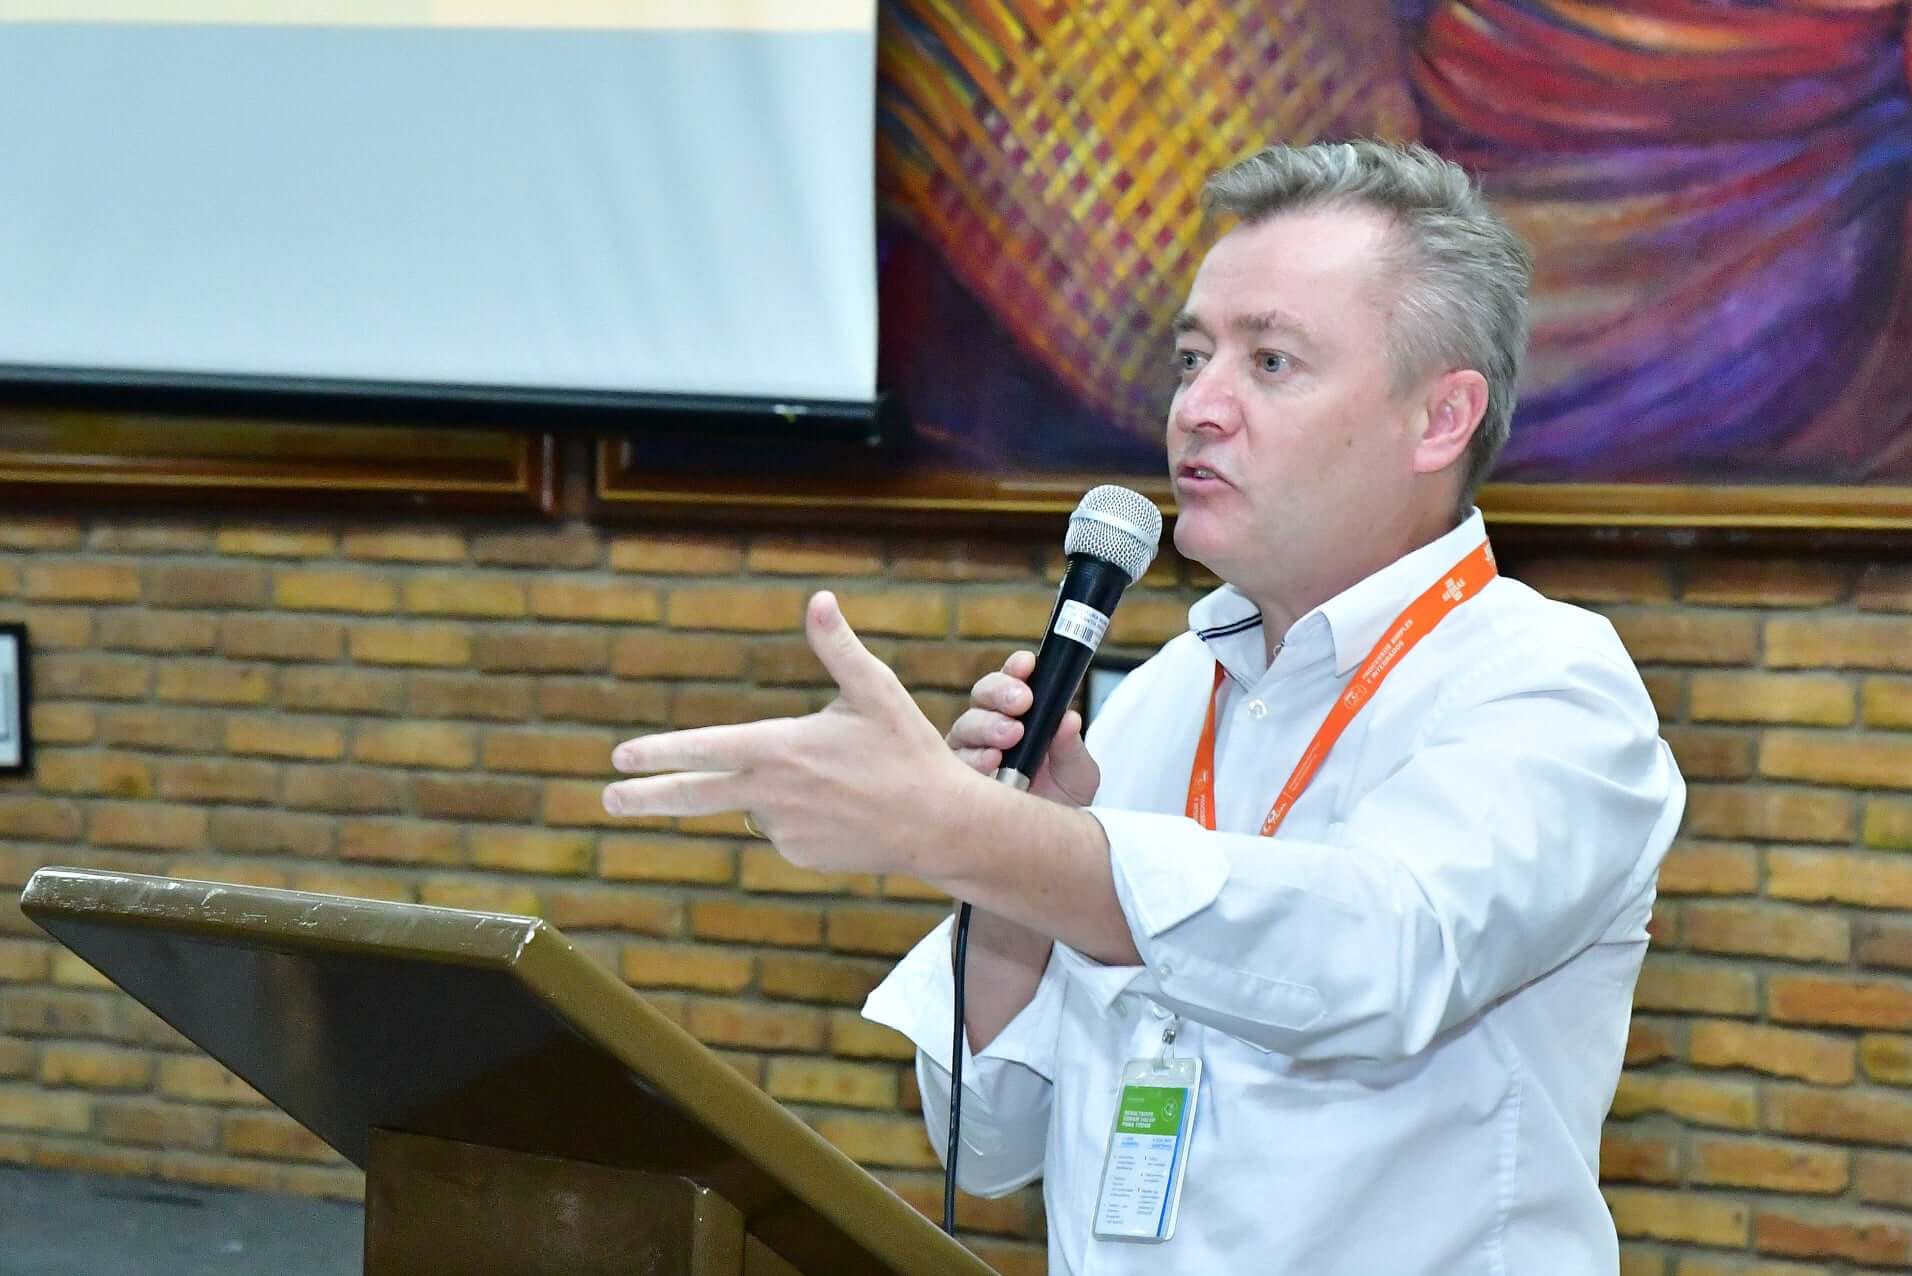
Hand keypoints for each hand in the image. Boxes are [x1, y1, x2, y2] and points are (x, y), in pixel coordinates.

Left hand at [603, 591, 980, 874]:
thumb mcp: (877, 691)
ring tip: (839, 782)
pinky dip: (803, 816)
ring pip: (758, 803)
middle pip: (697, 796)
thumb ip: (838, 649)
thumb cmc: (908, 750)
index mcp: (782, 748)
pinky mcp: (801, 856)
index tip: (620, 758)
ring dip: (776, 790)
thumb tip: (819, 600)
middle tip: (608, 799)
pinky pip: (786, 830)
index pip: (705, 750)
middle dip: (649, 797)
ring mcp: (785, 832)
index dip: (659, 753)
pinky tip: (845, 810)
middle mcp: (773, 794)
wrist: (941, 825)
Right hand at [946, 650, 1099, 806]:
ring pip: (965, 726)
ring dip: (987, 725)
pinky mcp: (954, 782)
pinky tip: (991, 761)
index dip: (1016, 669)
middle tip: (1022, 702)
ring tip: (1011, 736)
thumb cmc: (1061, 803)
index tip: (1028, 665)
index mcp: (1020, 716)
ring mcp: (968, 754)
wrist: (1046, 847)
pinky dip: (973, 758)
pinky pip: (953, 763)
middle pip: (982, 696)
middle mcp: (989, 730)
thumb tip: (1070, 718)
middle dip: (1001, 692)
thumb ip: (1072, 747)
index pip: (1012, 681)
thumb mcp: (1078, 775)